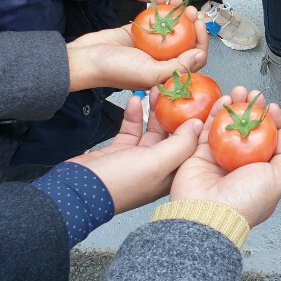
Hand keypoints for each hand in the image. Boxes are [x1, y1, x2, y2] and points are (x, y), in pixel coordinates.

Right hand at [66, 0, 208, 91]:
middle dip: (191, 23)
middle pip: (186, 39)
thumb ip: (175, 66)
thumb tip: (199, 56)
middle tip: (191, 10)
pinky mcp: (139, 31)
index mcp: (167, 72)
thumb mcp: (148, 73)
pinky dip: (161, 7)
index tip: (200, 26)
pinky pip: (155, 17)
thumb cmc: (113, 70)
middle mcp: (161, 58)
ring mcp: (150, 44)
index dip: (201, 42)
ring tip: (178, 0)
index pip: (194, 58)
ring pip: (172, 26)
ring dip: (177, 12)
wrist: (85, 58)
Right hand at [71, 95, 198, 212]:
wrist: (77, 189)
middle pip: (174, 135)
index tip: (202, 103)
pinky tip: (135, 101)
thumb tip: (198, 125)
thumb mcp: (156, 162)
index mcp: (171, 174)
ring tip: (156, 91)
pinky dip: (134, 115)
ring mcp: (138, 159)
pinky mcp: (121, 152)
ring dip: (155, 111)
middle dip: (176, 113)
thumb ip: (180, 144)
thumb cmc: (118, 183)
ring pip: (153, 130)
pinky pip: (133, 130)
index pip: (193, 146)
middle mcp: (158, 167)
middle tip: (176, 92)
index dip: (199, 124)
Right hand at [170, 87, 280, 226]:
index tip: (272, 107)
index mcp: (263, 174)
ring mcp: (221, 160)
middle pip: (250, 130)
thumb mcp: (279, 179)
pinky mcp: (200, 155)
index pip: (272, 141)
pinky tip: (224, 100)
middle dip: (253, 110)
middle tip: (255, 95)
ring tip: (240, 91)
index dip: (273, 121)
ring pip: (229, 126)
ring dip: (236, 107)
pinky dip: (216, 112)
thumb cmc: (245, 201)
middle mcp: (242, 166)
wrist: (208, 213)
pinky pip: (209, 129)